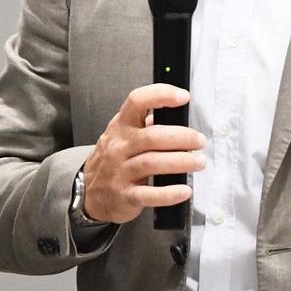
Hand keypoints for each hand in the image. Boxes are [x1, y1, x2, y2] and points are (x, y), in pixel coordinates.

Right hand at [81, 84, 206, 223]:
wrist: (90, 193)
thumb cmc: (113, 160)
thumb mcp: (123, 135)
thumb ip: (147, 124)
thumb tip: (179, 117)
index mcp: (121, 126)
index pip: (137, 101)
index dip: (161, 95)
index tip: (183, 97)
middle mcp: (119, 147)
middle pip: (152, 136)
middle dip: (182, 137)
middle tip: (199, 140)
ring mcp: (120, 172)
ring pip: (152, 163)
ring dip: (181, 162)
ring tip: (199, 162)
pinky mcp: (125, 196)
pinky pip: (149, 194)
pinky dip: (170, 193)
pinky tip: (184, 190)